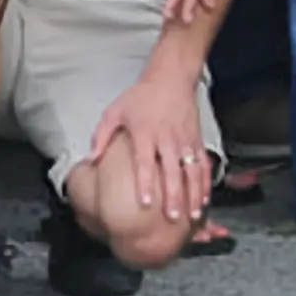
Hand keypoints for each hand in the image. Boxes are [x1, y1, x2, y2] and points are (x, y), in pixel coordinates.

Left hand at [86, 66, 213, 224]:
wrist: (171, 78)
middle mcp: (167, 139)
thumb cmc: (141, 97)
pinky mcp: (196, 140)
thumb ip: (102, 136)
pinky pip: (202, 164)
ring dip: (193, 193)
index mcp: (145, 133)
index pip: (145, 162)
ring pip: (191, 170)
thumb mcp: (115, 111)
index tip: (145, 202)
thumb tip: (90, 161)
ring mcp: (184, 140)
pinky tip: (204, 199)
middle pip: (172, 170)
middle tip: (173, 217)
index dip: (145, 183)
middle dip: (174, 195)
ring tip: (192, 215)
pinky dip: (205, 182)